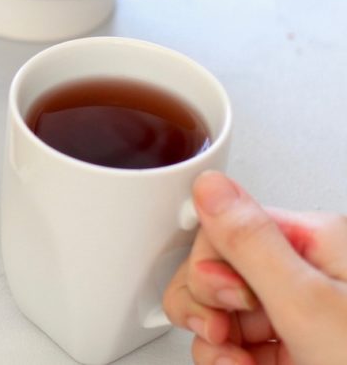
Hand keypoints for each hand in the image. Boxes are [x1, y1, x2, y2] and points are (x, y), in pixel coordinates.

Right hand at [163, 171, 346, 364]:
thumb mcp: (309, 307)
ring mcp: (304, 321)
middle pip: (221, 272)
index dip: (213, 267)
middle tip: (226, 336)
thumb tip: (210, 186)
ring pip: (223, 314)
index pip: (231, 228)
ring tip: (237, 364)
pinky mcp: (296, 356)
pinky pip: (238, 349)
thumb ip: (251, 243)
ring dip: (217, 346)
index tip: (228, 301)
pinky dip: (230, 364)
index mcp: (322, 244)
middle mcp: (313, 276)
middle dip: (209, 308)